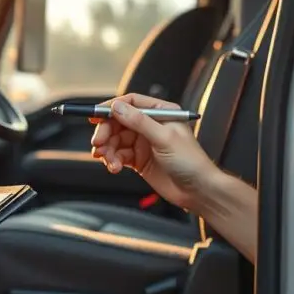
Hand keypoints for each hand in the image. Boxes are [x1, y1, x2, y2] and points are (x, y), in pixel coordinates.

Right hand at [90, 93, 217, 210]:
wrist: (198, 191)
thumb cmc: (191, 162)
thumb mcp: (164, 138)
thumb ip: (139, 122)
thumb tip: (117, 107)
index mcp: (161, 112)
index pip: (131, 102)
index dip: (111, 107)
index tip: (96, 116)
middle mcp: (151, 125)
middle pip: (118, 122)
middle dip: (106, 132)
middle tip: (98, 143)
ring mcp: (144, 142)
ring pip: (116, 140)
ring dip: (108, 150)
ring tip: (108, 160)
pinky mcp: (139, 159)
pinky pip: (118, 155)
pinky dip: (112, 161)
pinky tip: (114, 167)